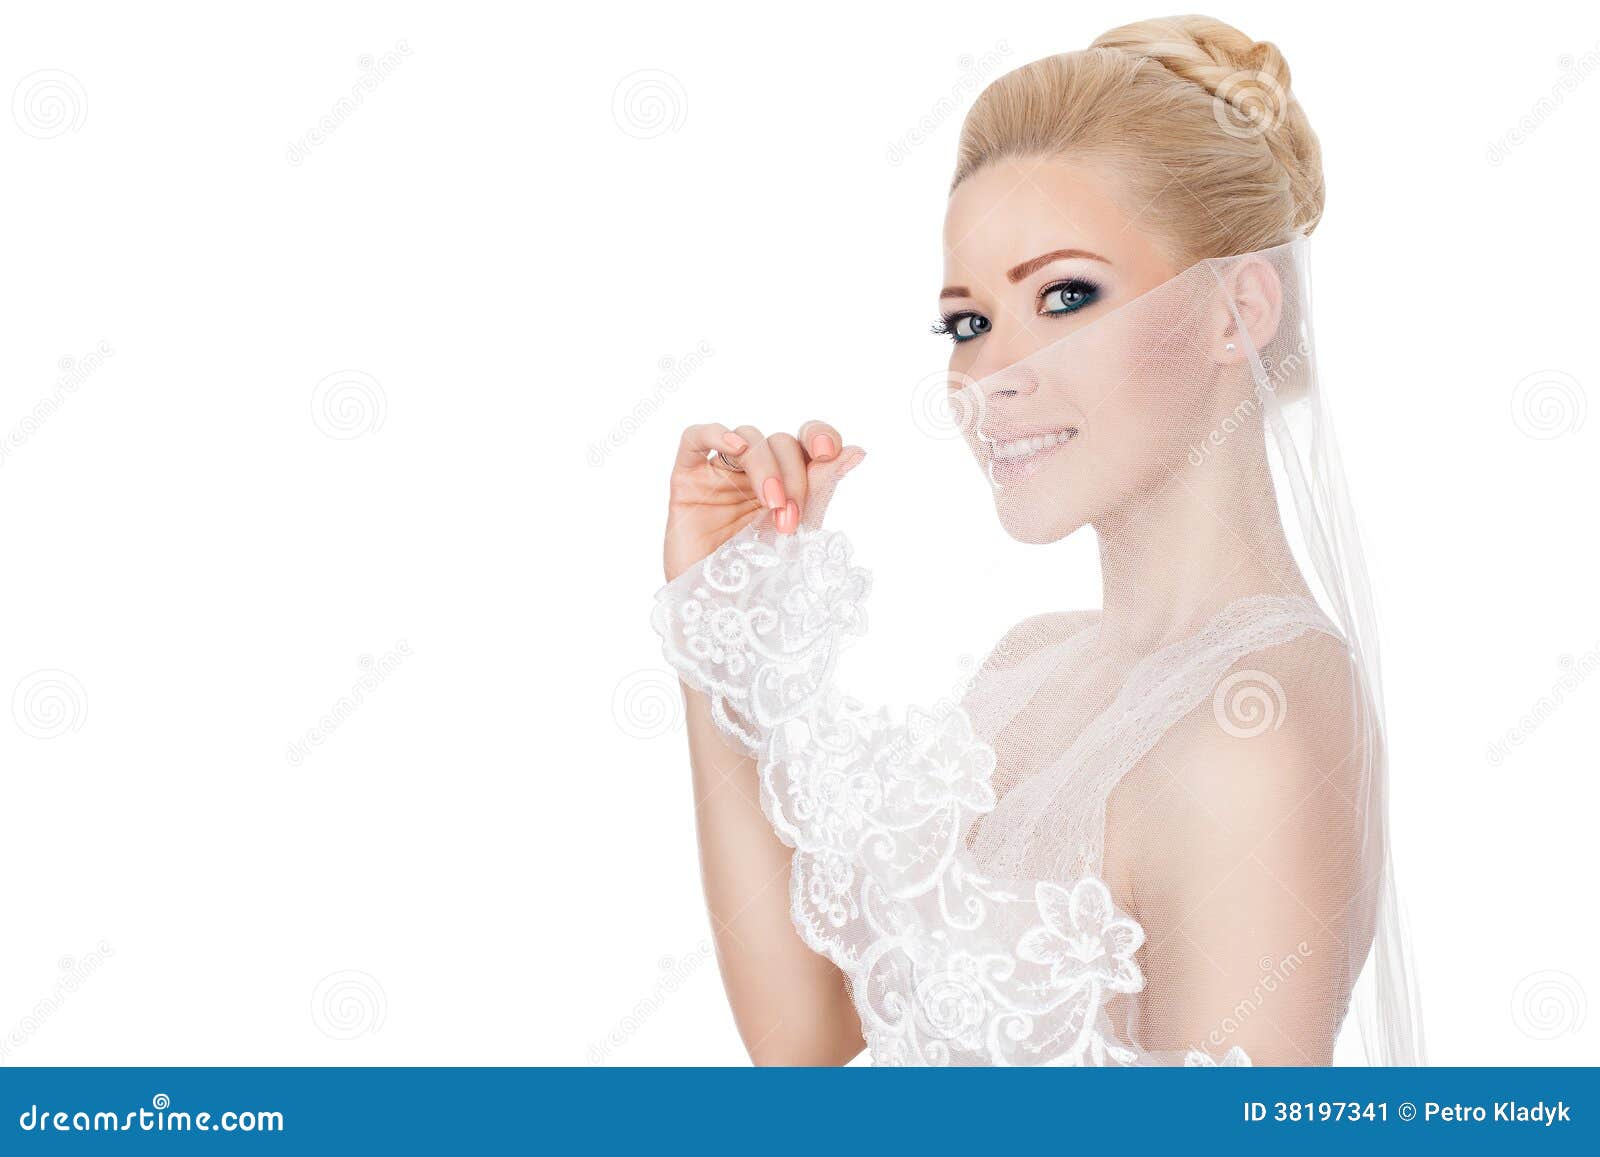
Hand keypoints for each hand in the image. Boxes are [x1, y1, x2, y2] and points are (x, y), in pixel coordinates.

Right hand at [663, 420, 864, 581]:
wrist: (719, 615)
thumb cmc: (759, 582)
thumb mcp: (799, 532)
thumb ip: (821, 488)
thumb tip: (857, 451)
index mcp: (788, 484)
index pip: (806, 441)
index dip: (820, 435)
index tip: (829, 453)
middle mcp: (755, 475)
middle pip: (780, 442)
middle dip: (793, 475)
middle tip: (790, 518)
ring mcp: (720, 475)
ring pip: (747, 438)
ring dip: (766, 466)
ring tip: (772, 507)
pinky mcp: (686, 480)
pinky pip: (695, 439)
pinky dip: (716, 433)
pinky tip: (735, 448)